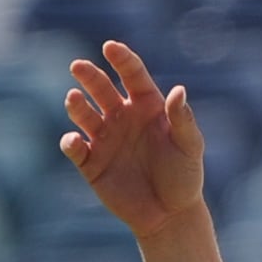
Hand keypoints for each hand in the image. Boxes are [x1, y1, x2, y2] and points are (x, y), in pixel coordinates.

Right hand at [61, 40, 205, 238]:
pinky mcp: (91, 164)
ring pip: (84, 115)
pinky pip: (75, 148)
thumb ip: (183, 119)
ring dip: (76, 106)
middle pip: (102, 89)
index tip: (110, 46)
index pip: (132, 75)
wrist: (170, 215)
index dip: (122, 59)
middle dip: (90, 76)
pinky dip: (71, 141)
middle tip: (78, 66)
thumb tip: (179, 90)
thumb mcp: (190, 146)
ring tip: (73, 98)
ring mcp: (105, 139)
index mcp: (147, 105)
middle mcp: (122, 117)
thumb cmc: (185, 176)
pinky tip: (75, 140)